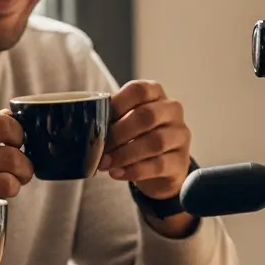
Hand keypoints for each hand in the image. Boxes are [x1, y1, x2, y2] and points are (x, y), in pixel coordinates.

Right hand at [0, 112, 32, 218]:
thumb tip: (14, 117)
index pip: (4, 124)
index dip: (19, 138)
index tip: (16, 147)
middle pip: (11, 154)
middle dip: (24, 167)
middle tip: (20, 174)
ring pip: (8, 181)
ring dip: (15, 186)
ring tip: (7, 188)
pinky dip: (2, 202)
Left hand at [99, 80, 197, 235]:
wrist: (161, 168)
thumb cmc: (136, 137)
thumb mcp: (125, 122)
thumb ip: (110, 117)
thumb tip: (83, 124)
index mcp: (156, 94)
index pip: (139, 90)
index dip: (118, 103)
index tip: (100, 119)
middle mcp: (172, 110)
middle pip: (147, 116)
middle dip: (119, 133)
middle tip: (101, 148)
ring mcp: (180, 135)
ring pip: (154, 142)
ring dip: (125, 154)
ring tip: (105, 164)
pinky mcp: (181, 161)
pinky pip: (158, 165)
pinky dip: (134, 170)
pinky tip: (117, 174)